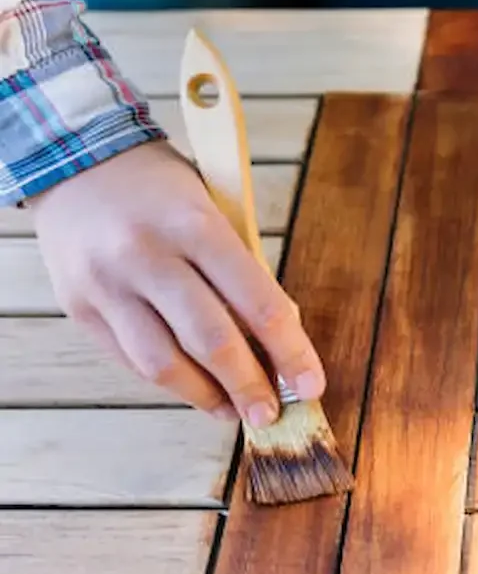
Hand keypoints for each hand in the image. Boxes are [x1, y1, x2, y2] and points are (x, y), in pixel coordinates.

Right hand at [30, 140, 324, 425]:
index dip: (290, 352)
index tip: (310, 386)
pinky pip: (131, 361)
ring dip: (206, 396)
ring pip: (163, 364)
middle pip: (210, 341)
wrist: (72, 159)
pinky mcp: (79, 307)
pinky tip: (196, 389)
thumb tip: (280, 344)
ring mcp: (106, 285)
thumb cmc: (162, 191)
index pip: (257, 302)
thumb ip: (244, 274)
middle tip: (271, 414)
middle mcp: (146, 256)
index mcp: (194, 225)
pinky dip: (170, 382)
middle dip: (249, 387)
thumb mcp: (214, 213)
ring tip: (233, 410)